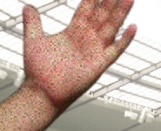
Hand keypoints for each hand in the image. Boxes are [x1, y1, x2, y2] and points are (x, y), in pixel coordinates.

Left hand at [20, 0, 135, 110]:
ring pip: (111, 26)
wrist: (42, 92)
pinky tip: (133, 27)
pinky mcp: (99, 64)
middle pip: (102, 14)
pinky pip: (115, 50)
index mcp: (73, 31)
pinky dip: (125, 39)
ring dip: (121, 12)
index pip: (87, 9)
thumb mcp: (34, 40)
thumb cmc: (38, 72)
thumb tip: (28, 7)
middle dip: (110, 0)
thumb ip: (33, 22)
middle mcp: (86, 39)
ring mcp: (94, 50)